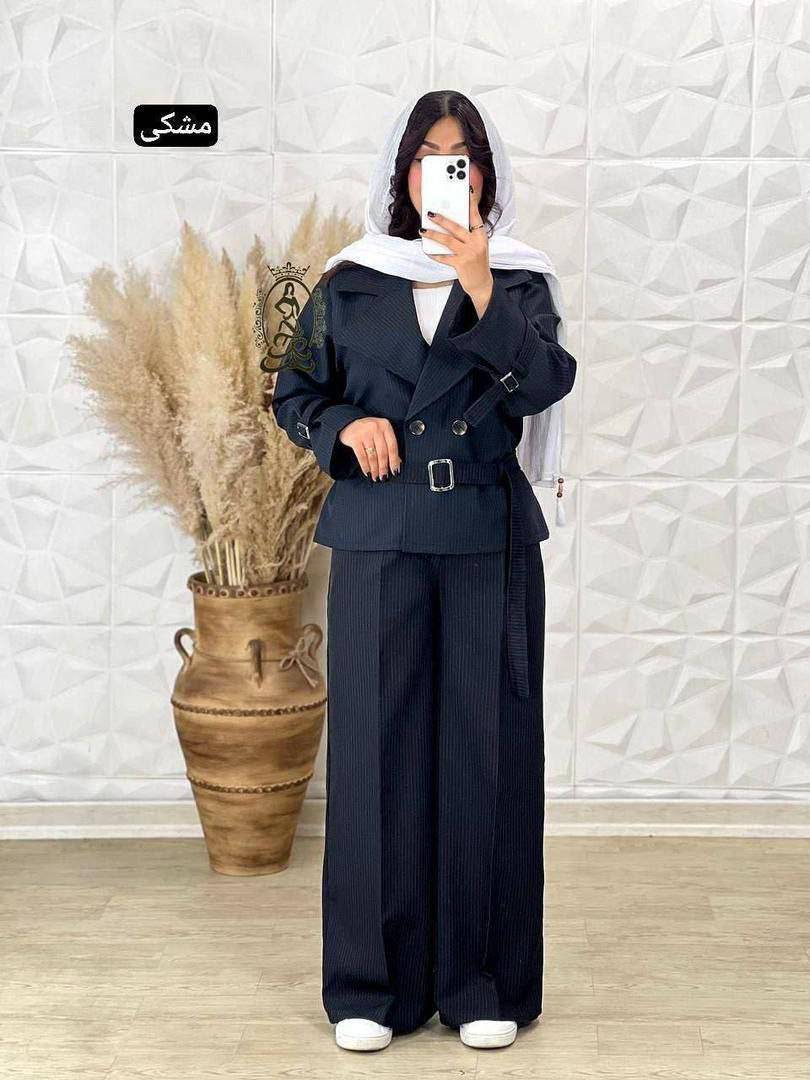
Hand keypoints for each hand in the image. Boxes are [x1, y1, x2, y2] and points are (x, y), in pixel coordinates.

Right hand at [338, 417, 400, 479]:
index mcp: (385, 425)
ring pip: (372, 456)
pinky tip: (367, 473)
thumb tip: (398, 463)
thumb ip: (389, 445)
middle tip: (384, 477)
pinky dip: (365, 466)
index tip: (395, 472)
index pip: (393, 446)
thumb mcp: (380, 434)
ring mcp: (364, 432)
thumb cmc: (369, 430)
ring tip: (376, 477)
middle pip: (383, 452)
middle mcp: (376, 427)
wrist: (349, 423)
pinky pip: (362, 456)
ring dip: (374, 469)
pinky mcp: (354, 438)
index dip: (394, 461)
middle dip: (383, 467)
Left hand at [419, 186, 492, 314]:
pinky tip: (427, 250)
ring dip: (434, 234)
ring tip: (423, 230)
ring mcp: (468, 254)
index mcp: (481, 236)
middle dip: (442, 219)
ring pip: (448, 240)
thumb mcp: (477, 246)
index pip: (476, 216)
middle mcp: (476, 243)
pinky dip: (435, 254)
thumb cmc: (477, 262)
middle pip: (456, 227)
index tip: (468, 190)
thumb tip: (449, 223)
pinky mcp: (461, 264)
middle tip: (430, 213)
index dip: (471, 203)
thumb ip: (467, 235)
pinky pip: (444, 257)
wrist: (482, 283)